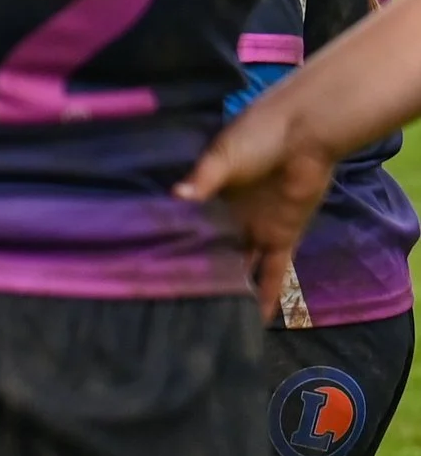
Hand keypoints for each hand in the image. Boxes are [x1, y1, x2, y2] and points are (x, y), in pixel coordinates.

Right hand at [177, 103, 336, 321]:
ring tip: (212, 321)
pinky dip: (267, 295)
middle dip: (199, 276)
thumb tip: (175, 197)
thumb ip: (201, 181)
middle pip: (213, 253)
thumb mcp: (222, 157)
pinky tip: (257, 319)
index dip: (171, 248)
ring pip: (241, 268)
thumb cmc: (257, 137)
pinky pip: (275, 273)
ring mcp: (257, 231)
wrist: (304, 134)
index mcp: (210, 197)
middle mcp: (230, 219)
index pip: (186, 229)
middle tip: (176, 306)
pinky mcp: (283, 239)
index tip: (150, 273)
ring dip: (232, 290)